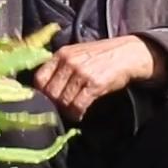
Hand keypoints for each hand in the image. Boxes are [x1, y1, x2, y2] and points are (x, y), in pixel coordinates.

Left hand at [33, 36, 160, 119]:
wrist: (128, 54)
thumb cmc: (101, 55)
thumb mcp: (77, 53)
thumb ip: (61, 66)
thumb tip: (45, 88)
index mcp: (61, 54)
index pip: (39, 78)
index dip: (40, 93)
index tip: (45, 100)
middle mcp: (69, 62)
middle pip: (50, 92)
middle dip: (54, 105)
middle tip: (60, 110)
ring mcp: (81, 73)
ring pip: (63, 101)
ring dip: (66, 111)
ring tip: (71, 113)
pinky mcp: (94, 84)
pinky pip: (78, 105)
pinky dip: (77, 113)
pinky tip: (80, 114)